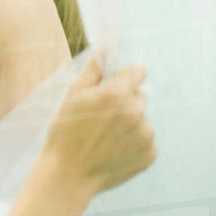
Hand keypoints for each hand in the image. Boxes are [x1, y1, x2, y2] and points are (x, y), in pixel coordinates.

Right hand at [42, 52, 156, 195]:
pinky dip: (133, 145)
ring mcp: (145, 136)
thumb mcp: (74, 94)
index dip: (123, 79)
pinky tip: (113, 151)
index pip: (138, 72)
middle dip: (124, 103)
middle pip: (140, 96)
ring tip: (105, 138)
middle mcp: (136, 113)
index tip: (112, 89)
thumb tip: (110, 39)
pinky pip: (145, 141)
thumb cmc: (65, 132)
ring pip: (142, 119)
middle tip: (100, 119)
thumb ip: (96, 66)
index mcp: (118, 94)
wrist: (67, 176)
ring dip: (129, 125)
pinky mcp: (149, 155)